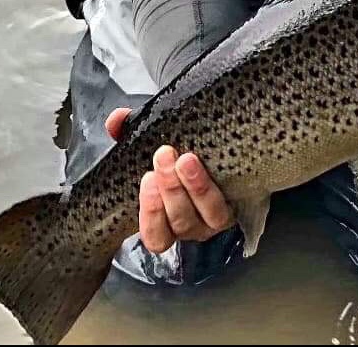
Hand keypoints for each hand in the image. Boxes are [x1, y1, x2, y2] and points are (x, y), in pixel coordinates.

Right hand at [105, 108, 235, 252]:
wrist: (223, 141)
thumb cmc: (179, 149)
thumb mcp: (151, 142)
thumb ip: (129, 132)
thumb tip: (115, 121)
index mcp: (168, 220)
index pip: (155, 235)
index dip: (150, 214)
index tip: (147, 179)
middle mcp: (193, 224)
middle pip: (180, 222)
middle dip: (170, 190)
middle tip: (164, 155)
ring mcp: (218, 216)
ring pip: (208, 215)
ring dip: (195, 188)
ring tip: (187, 159)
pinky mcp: (241, 202)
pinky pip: (231, 204)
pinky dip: (218, 187)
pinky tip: (214, 163)